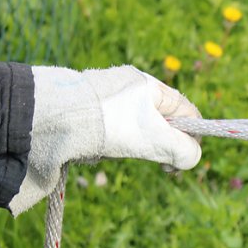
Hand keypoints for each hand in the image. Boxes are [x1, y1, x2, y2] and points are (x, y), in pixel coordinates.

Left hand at [8, 65, 200, 214]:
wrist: (55, 117)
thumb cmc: (112, 125)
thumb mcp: (157, 140)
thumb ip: (184, 151)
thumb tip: (191, 159)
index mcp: (152, 86)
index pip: (188, 112)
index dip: (191, 138)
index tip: (178, 161)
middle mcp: (132, 86)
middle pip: (161, 123)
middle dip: (157, 147)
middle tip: (149, 161)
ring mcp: (108, 95)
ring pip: (136, 131)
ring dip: (132, 147)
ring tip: (114, 150)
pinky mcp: (88, 108)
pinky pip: (111, 131)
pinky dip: (110, 144)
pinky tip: (96, 148)